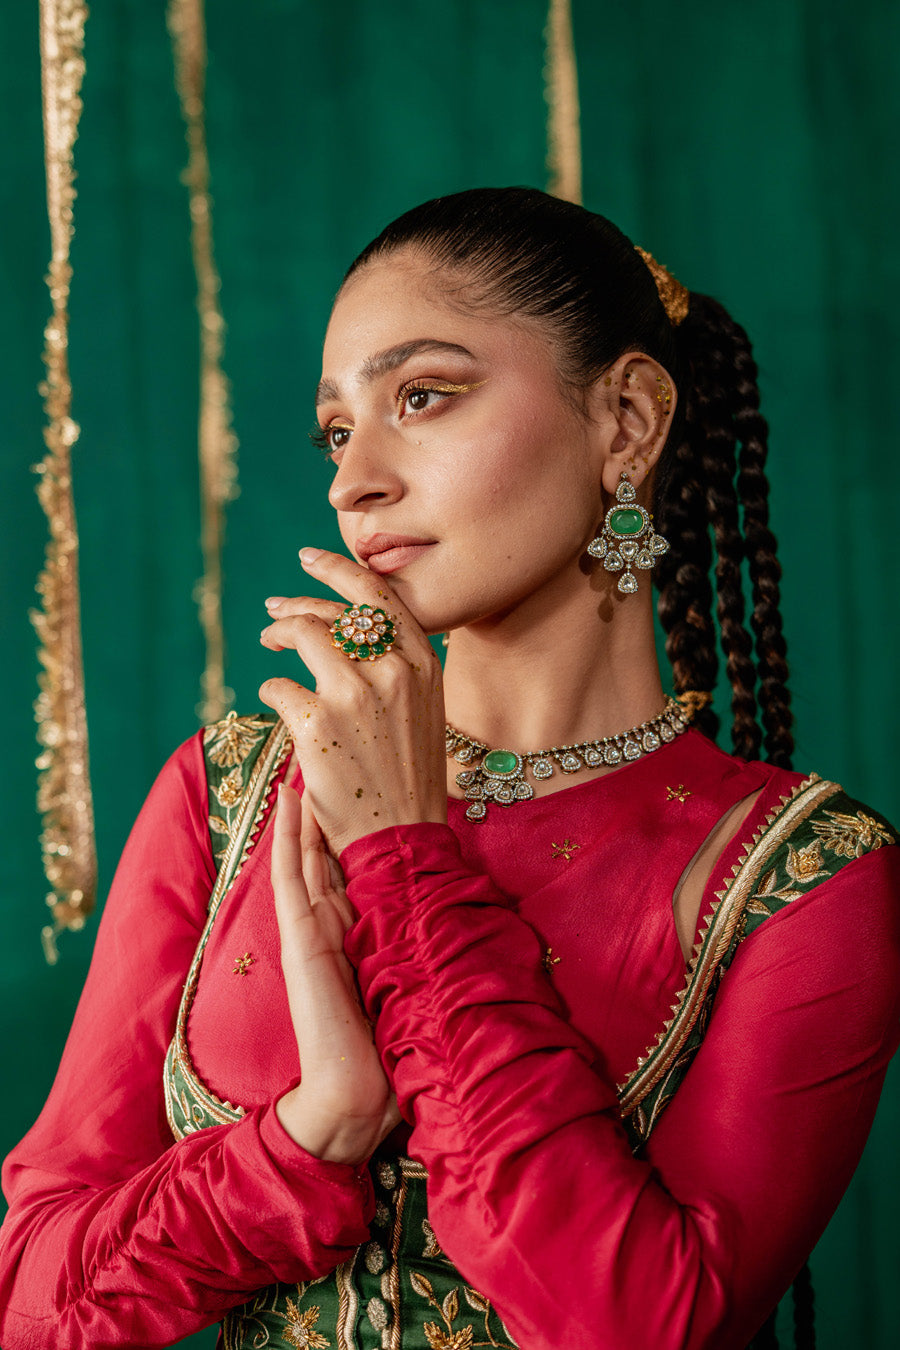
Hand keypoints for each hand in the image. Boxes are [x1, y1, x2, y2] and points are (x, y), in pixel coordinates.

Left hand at [258, 548, 446, 856]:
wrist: (403, 838)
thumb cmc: (409, 776)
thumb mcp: (423, 709)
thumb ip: (397, 665)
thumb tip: (351, 628)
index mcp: (422, 664)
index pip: (376, 594)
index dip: (337, 569)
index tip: (309, 559)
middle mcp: (391, 671)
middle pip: (333, 611)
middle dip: (296, 603)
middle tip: (274, 607)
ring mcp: (353, 695)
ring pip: (301, 635)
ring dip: (278, 634)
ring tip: (269, 643)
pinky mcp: (316, 724)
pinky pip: (278, 687)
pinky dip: (270, 689)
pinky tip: (275, 699)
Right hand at [272, 783, 399, 1163]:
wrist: (356, 1093)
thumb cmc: (388, 1048)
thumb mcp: (407, 981)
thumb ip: (412, 950)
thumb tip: (450, 924)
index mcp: (355, 934)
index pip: (348, 868)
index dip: (350, 828)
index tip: (360, 788)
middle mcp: (330, 926)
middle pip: (323, 854)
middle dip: (324, 810)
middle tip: (323, 760)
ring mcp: (309, 930)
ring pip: (302, 856)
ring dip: (301, 811)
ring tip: (300, 764)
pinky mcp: (300, 939)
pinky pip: (290, 877)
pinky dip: (287, 838)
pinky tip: (288, 802)